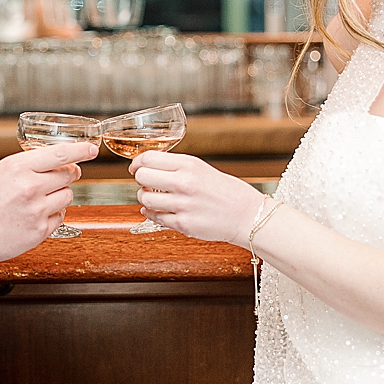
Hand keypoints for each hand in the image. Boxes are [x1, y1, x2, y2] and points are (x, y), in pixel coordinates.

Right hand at [0, 140, 94, 272]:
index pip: (60, 154)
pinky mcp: (40, 230)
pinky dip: (53, 214)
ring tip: (39, 200)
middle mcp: (30, 187)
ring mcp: (37, 210)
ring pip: (68, 195)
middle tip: (58, 178)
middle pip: (69, 175)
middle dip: (68, 175)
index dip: (81, 150)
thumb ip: (28, 166)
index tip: (92, 150)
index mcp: (17, 167)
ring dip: (60, 195)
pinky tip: (35, 215)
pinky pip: (61, 216)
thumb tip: (56, 163)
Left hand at [131, 152, 267, 242]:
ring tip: (157, 199)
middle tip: (147, 183)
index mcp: (189, 165)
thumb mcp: (202, 169)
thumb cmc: (227, 192)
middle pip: (142, 177)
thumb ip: (177, 167)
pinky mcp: (183, 224)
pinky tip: (159, 211)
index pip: (148, 158)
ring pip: (145, 199)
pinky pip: (155, 217)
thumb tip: (148, 167)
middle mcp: (184, 183)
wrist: (247, 215)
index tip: (136, 167)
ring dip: (146, 199)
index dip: (137, 163)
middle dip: (140, 180)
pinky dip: (152, 214)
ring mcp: (182, 205)